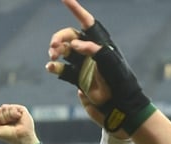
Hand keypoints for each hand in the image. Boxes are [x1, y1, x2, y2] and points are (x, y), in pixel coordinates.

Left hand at [0, 104, 39, 143]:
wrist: (21, 138)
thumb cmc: (9, 136)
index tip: (1, 127)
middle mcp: (6, 114)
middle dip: (1, 118)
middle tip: (7, 125)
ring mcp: (13, 111)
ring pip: (4, 107)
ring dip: (7, 116)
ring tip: (13, 122)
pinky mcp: (20, 109)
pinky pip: (12, 107)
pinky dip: (13, 114)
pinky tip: (18, 118)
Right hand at [46, 0, 150, 136]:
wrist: (119, 107)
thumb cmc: (119, 83)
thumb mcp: (110, 64)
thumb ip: (94, 50)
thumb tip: (75, 44)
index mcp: (100, 44)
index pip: (86, 22)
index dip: (75, 9)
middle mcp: (90, 52)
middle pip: (69, 37)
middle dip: (59, 38)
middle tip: (54, 47)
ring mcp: (83, 66)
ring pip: (63, 52)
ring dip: (55, 52)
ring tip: (53, 57)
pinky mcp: (77, 79)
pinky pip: (62, 70)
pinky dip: (54, 67)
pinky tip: (51, 67)